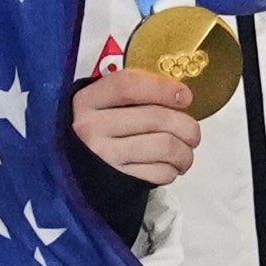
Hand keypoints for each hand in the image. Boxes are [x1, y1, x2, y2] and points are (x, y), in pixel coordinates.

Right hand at [69, 56, 204, 185]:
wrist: (72, 172)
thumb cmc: (99, 131)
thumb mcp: (102, 105)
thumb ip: (133, 94)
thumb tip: (180, 97)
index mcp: (87, 100)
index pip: (128, 85)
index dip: (163, 88)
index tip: (186, 97)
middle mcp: (90, 127)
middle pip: (156, 118)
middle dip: (187, 126)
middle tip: (192, 134)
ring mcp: (103, 156)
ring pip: (165, 146)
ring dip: (185, 152)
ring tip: (185, 153)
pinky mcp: (116, 181)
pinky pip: (160, 173)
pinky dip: (172, 170)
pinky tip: (168, 168)